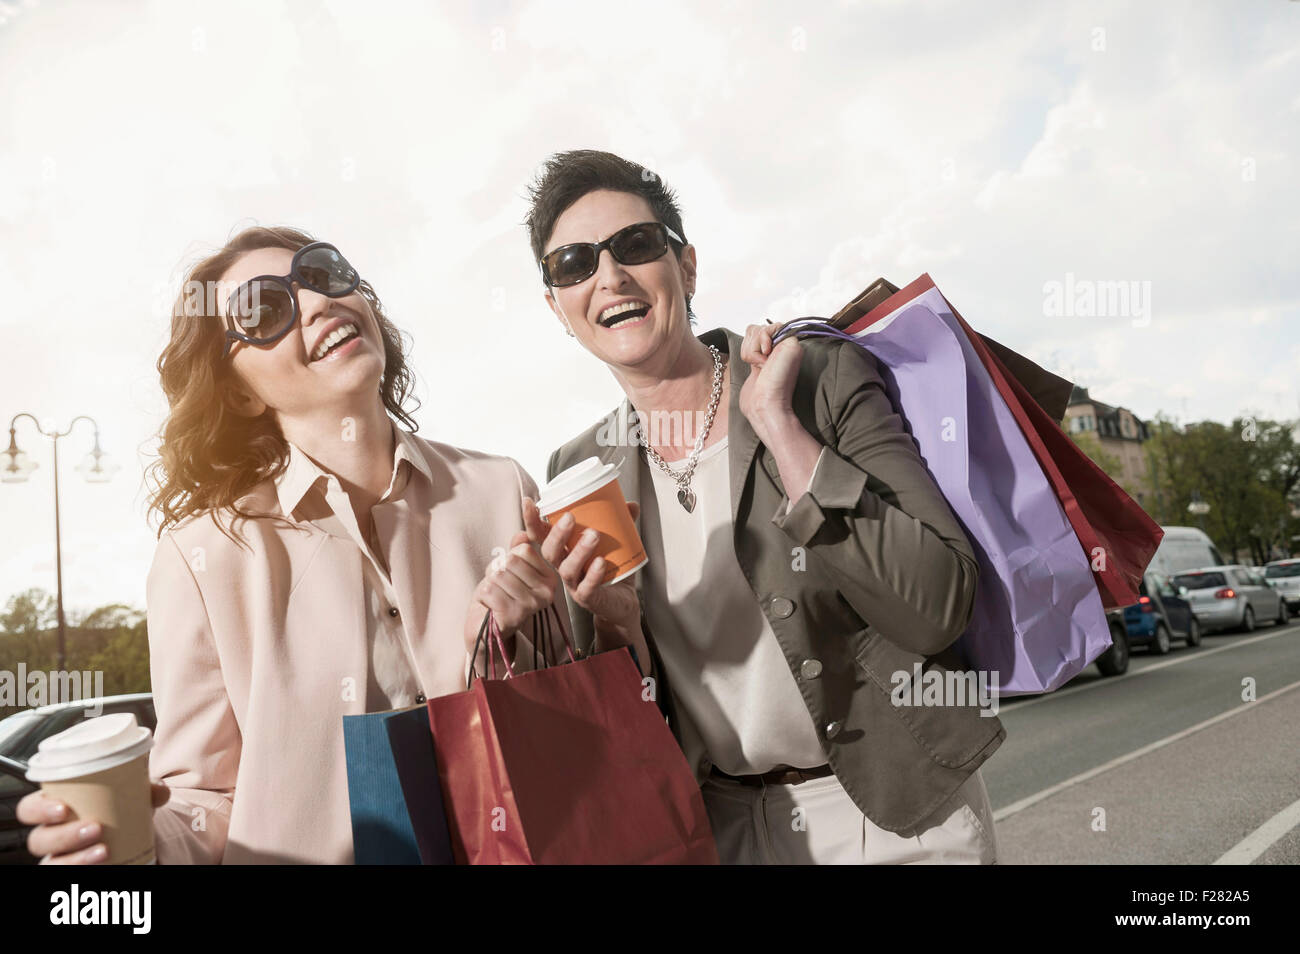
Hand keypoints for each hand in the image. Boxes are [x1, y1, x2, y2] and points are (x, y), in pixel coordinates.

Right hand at [18, 784, 169, 863]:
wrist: (128, 835)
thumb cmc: (116, 810)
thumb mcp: (128, 796)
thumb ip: (144, 790)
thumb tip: (161, 791)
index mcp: (54, 808)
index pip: (28, 809)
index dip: (38, 810)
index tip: (63, 807)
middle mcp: (50, 834)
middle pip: (38, 840)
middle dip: (63, 836)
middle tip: (94, 828)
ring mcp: (58, 857)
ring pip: (51, 863)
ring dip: (75, 858)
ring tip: (103, 850)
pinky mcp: (71, 870)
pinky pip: (67, 876)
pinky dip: (83, 869)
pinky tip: (104, 864)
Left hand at [465, 527, 561, 656]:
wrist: (488, 632)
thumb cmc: (500, 599)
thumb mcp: (510, 571)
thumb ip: (517, 551)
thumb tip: (523, 533)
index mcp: (550, 579)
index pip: (524, 550)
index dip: (508, 558)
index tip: (511, 575)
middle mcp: (546, 592)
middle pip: (510, 560)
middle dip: (496, 571)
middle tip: (500, 589)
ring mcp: (531, 605)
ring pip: (499, 575)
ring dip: (489, 585)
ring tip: (496, 598)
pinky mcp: (514, 615)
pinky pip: (490, 590)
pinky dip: (483, 597)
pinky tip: (491, 607)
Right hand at [524, 497, 646, 667]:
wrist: (623, 604)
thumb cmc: (612, 571)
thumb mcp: (616, 544)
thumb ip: (621, 523)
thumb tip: (631, 503)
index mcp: (565, 552)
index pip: (542, 536)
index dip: (532, 521)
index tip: (529, 502)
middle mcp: (564, 568)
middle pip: (549, 552)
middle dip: (556, 534)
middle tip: (570, 517)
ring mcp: (574, 585)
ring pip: (566, 570)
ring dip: (578, 551)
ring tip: (593, 535)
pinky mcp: (588, 599)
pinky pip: (586, 588)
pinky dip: (592, 575)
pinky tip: (601, 563)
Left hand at [740, 323, 803, 441]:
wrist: (764, 405)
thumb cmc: (757, 396)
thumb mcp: (751, 368)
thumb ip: (753, 351)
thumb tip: (749, 337)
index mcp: (773, 352)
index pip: (753, 332)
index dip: (747, 347)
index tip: (754, 365)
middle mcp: (782, 346)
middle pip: (752, 328)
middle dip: (747, 348)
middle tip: (758, 365)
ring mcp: (788, 343)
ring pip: (756, 329)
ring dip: (752, 350)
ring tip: (762, 365)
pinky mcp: (790, 342)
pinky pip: (763, 331)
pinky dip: (757, 348)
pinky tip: (766, 361)